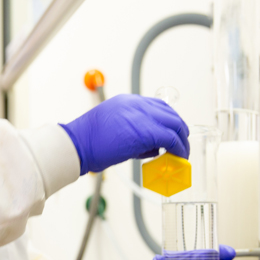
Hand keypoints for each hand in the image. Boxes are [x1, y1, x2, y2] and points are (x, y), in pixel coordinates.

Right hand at [59, 94, 188, 174]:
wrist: (77, 145)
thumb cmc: (89, 141)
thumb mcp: (113, 126)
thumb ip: (134, 129)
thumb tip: (153, 145)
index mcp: (128, 101)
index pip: (158, 106)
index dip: (170, 121)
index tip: (173, 133)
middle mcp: (136, 105)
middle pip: (170, 114)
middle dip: (180, 131)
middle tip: (181, 145)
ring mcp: (141, 116)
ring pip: (175, 124)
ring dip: (181, 141)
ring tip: (181, 154)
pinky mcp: (145, 132)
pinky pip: (171, 139)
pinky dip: (178, 149)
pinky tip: (176, 158)